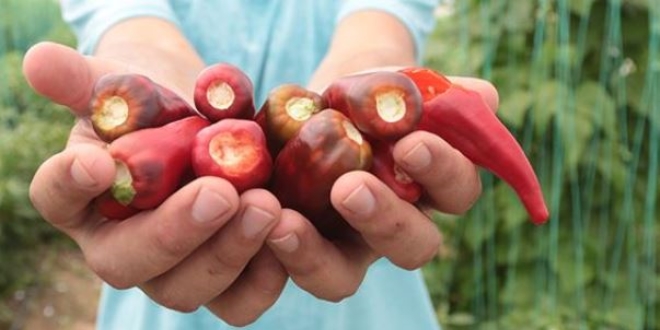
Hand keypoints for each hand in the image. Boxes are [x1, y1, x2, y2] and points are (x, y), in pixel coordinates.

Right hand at [23, 42, 287, 325]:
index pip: (57, 197)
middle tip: (221, 194)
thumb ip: (89, 80)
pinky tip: (290, 232)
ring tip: (267, 206)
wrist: (209, 122)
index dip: (70, 184)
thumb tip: (39, 61)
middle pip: (128, 262)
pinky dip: (265, 275)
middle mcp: (122, 245)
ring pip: (185, 288)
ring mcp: (173, 268)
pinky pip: (240, 300)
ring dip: (228, 253)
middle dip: (174, 231)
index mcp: (83, 198)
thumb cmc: (159, 106)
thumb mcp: (126, 86)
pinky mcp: (225, 277)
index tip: (99, 162)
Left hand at [266, 77, 497, 300]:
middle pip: (413, 248)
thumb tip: (483, 98)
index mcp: (434, 187)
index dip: (441, 172)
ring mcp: (345, 244)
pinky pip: (289, 267)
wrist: (325, 99)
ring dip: (315, 256)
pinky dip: (271, 250)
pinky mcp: (299, 247)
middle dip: (385, 220)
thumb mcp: (403, 84)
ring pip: (343, 278)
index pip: (456, 191)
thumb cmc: (374, 94)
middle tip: (350, 188)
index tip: (410, 143)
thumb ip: (441, 92)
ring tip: (284, 220)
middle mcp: (396, 225)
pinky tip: (254, 217)